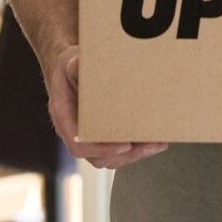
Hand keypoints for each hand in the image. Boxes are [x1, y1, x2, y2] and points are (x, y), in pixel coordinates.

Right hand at [43, 45, 167, 169]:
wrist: (70, 74)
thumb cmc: (69, 70)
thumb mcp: (68, 62)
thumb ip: (72, 65)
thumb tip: (77, 64)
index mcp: (64, 117)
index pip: (79, 144)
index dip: (101, 149)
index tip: (123, 145)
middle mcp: (74, 132)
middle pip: (98, 157)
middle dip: (126, 155)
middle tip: (149, 145)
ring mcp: (87, 138)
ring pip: (110, 158)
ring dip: (135, 154)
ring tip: (157, 144)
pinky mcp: (101, 137)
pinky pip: (116, 151)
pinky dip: (135, 149)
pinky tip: (153, 141)